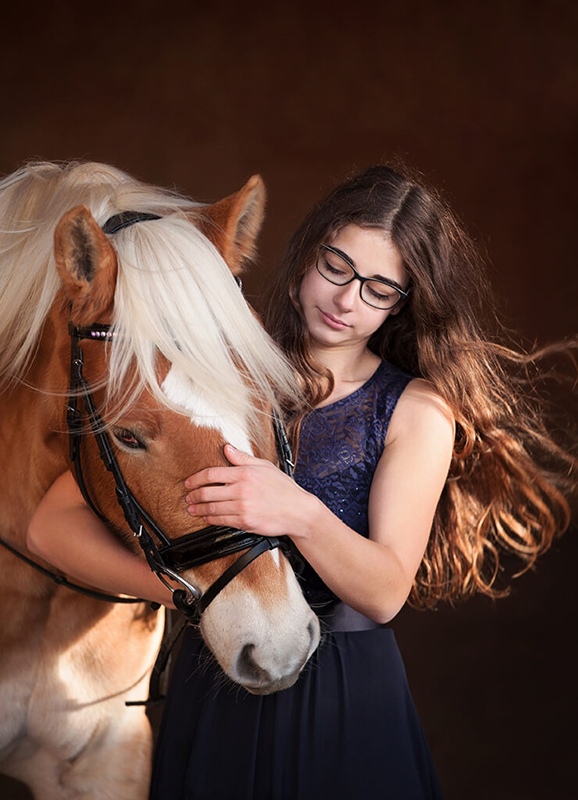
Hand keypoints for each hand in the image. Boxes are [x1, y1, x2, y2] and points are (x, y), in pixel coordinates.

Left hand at [184, 445, 312, 537]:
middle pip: (207, 491)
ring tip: (192, 508)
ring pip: (212, 508)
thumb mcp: (265, 466)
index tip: (189, 482)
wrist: (297, 510)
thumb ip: (243, 458)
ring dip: (198, 509)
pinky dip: (210, 519)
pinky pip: (221, 521)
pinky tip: (206, 517)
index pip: (212, 474)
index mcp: (245, 473)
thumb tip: (227, 448)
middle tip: (188, 497)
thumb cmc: (283, 488)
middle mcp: (241, 489)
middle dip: (193, 495)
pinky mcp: (245, 522)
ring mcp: (242, 507)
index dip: (196, 478)